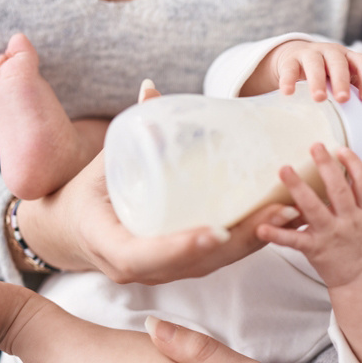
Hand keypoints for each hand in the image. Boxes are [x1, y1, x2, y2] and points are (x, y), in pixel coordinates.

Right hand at [11, 80, 298, 284]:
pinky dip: (248, 244)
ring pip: (212, 265)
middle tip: (276, 209)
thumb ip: (129, 131)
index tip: (215, 230)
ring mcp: (160, 274)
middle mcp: (137, 270)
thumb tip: (151, 88)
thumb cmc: (86, 193)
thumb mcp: (100, 163)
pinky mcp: (179, 269)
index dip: (181, 247)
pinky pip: (216, 262)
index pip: (144, 257)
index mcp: (109, 245)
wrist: (73, 230)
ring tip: (288, 212)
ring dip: (253, 242)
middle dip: (238, 241)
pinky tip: (279, 223)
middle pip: (194, 265)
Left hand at [258, 144, 361, 288]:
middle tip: (314, 146)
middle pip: (338, 191)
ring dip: (298, 189)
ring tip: (285, 170)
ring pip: (314, 209)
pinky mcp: (314, 249)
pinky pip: (294, 240)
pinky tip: (262, 226)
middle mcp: (348, 221)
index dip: (354, 165)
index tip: (342, 149)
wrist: (361, 279)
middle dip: (326, 167)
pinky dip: (278, 234)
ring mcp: (330, 235)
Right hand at [265, 40, 361, 104]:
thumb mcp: (346, 78)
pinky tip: (288, 93)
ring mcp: (310, 54)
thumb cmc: (327, 72)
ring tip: (319, 99)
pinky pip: (289, 69)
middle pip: (338, 62)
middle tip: (343, 100)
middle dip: (341, 80)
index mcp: (348, 57)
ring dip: (317, 81)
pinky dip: (288, 80)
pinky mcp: (291, 60)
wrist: (296, 56)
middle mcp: (331, 52)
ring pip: (315, 64)